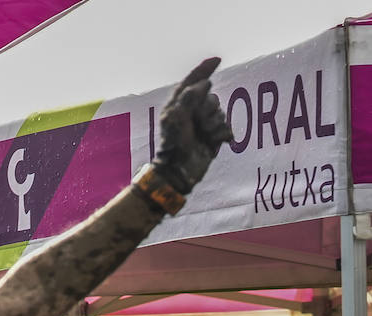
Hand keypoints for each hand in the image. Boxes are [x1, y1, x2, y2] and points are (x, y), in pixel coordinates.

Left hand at [153, 57, 231, 194]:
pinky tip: (213, 143)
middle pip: (212, 98)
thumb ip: (190, 97)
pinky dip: (221, 135)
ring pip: (220, 113)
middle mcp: (191, 112)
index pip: (193, 81)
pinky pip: (226, 127)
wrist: (179, 171)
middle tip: (199, 124)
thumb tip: (205, 83)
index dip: (205, 69)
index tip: (217, 60)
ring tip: (204, 136)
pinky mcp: (212, 136)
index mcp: (178, 105)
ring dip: (214, 125)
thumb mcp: (177, 118)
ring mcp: (202, 124)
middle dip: (209, 110)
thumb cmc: (173, 145)